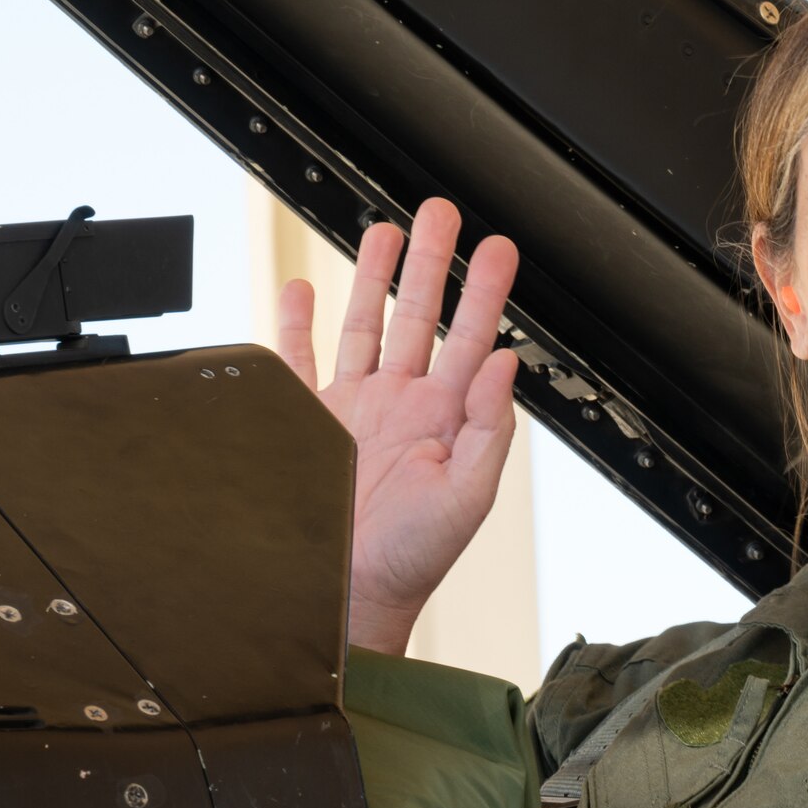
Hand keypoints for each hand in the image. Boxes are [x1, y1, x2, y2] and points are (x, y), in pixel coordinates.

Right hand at [276, 198, 520, 654]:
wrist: (348, 596)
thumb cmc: (414, 559)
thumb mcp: (468, 497)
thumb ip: (490, 429)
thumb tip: (508, 364)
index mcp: (447, 419)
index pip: (473, 339)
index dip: (485, 292)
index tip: (498, 248)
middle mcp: (404, 406)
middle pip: (420, 316)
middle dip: (432, 263)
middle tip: (443, 211)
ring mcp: (356, 410)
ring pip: (366, 325)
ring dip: (374, 277)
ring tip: (387, 229)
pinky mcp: (310, 423)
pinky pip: (303, 362)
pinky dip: (300, 323)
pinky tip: (305, 287)